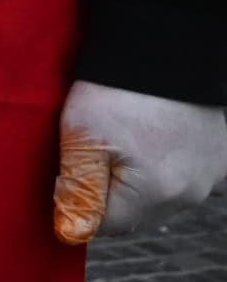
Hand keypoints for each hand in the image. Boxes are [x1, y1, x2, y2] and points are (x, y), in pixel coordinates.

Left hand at [52, 81, 226, 243]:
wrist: (163, 48)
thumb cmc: (118, 91)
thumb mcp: (82, 138)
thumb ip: (78, 191)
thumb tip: (72, 233)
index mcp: (156, 193)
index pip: (107, 225)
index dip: (81, 202)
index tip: (70, 173)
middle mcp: (192, 193)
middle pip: (139, 215)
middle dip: (112, 195)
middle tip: (96, 153)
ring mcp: (212, 175)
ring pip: (165, 198)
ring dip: (142, 183)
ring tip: (126, 143)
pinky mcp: (221, 155)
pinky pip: (192, 177)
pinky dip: (170, 168)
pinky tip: (155, 145)